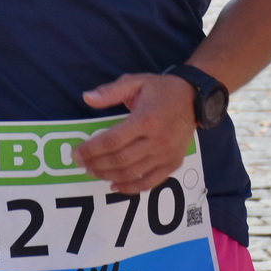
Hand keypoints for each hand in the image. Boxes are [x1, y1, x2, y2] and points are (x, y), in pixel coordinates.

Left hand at [77, 73, 196, 194]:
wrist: (195, 98)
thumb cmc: (162, 90)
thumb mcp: (136, 82)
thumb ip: (111, 91)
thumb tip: (87, 98)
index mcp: (146, 119)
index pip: (112, 141)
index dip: (91, 149)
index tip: (76, 153)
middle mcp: (158, 140)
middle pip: (120, 160)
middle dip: (96, 164)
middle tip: (81, 163)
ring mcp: (167, 154)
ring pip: (132, 174)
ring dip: (108, 176)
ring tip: (93, 171)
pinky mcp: (173, 163)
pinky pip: (149, 183)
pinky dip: (130, 188)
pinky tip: (114, 185)